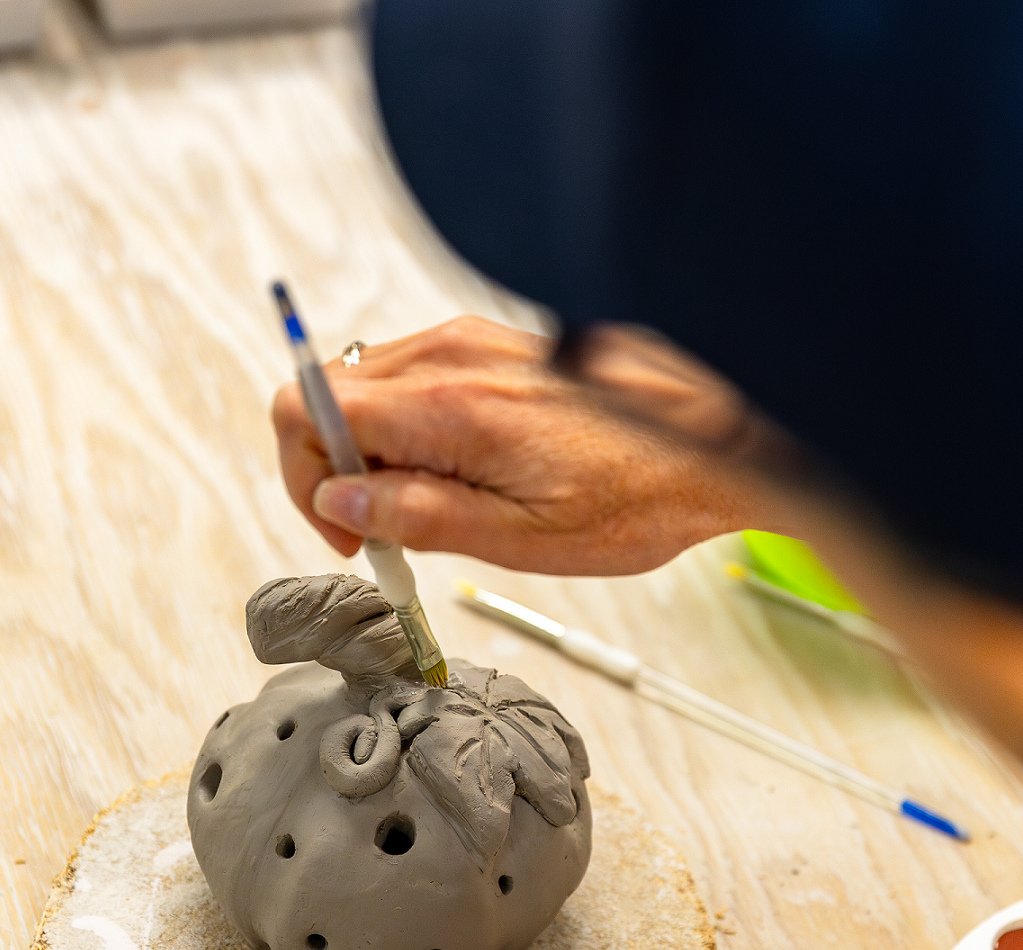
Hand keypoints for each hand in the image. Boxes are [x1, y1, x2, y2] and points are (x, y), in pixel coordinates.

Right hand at [272, 316, 777, 574]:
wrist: (720, 441)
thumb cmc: (640, 492)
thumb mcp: (520, 538)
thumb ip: (417, 515)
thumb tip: (338, 502)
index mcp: (448, 404)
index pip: (305, 410)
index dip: (303, 479)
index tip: (346, 530)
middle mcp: (451, 354)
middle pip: (327, 395)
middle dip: (337, 468)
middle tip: (389, 528)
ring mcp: (473, 339)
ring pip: (370, 387)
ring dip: (378, 449)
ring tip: (441, 501)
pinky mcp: (495, 342)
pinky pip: (418, 377)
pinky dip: (418, 426)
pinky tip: (470, 468)